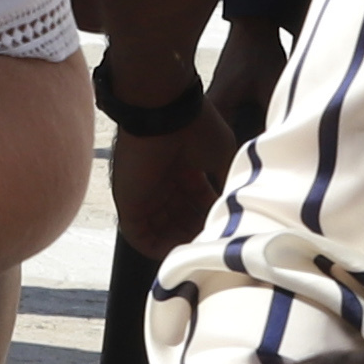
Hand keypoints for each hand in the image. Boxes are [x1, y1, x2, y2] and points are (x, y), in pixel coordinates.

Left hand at [110, 106, 236, 257]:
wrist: (163, 109)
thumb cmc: (195, 125)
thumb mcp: (223, 154)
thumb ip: (226, 181)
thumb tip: (235, 204)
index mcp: (183, 169)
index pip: (196, 203)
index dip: (210, 218)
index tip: (225, 229)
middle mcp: (163, 183)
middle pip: (179, 219)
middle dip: (196, 233)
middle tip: (212, 244)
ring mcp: (145, 194)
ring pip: (160, 231)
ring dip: (178, 244)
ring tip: (197, 251)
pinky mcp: (129, 203)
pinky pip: (138, 236)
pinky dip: (155, 248)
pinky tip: (175, 254)